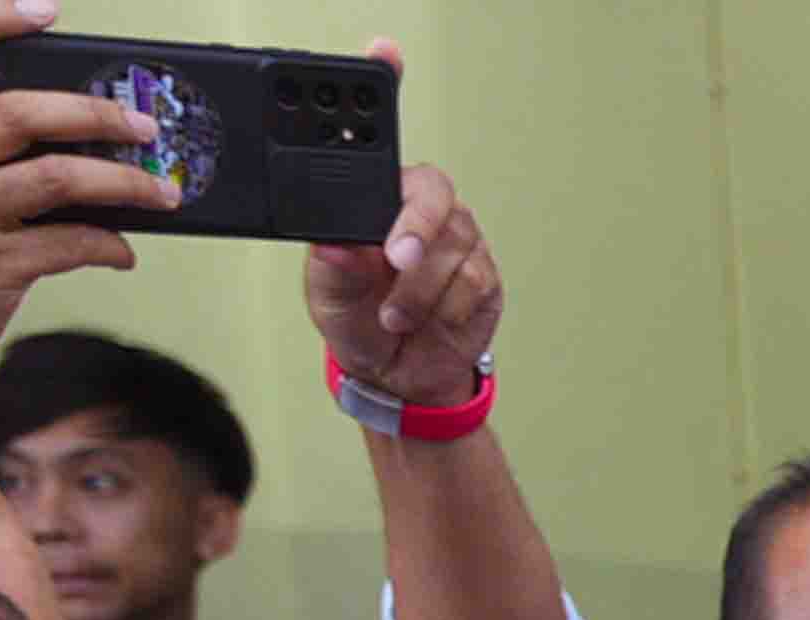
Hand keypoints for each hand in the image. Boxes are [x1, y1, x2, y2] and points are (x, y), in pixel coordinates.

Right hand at [0, 3, 170, 393]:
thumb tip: (74, 148)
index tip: (45, 10)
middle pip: (16, 112)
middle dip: (92, 112)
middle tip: (143, 124)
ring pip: (56, 178)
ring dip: (125, 182)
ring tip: (163, 191)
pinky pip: (69, 244)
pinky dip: (109, 245)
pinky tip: (123, 250)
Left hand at [300, 51, 492, 405]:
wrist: (398, 377)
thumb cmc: (357, 320)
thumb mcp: (325, 292)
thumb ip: (331, 264)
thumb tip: (336, 242)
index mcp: (376, 196)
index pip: (381, 135)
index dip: (387, 87)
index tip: (384, 51)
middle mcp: (420, 208)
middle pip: (433, 192)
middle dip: (415, 225)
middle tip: (396, 257)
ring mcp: (458, 241)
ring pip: (452, 248)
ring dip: (418, 291)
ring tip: (392, 314)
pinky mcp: (484, 277)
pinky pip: (473, 282)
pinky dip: (444, 309)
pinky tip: (425, 321)